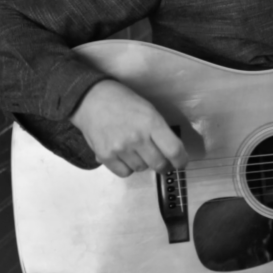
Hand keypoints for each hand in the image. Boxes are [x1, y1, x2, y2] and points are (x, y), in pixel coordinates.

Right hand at [70, 79, 187, 177]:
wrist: (91, 99)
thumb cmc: (123, 101)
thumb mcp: (148, 109)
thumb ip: (160, 130)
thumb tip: (172, 152)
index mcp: (151, 122)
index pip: (173, 150)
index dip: (181, 160)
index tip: (181, 162)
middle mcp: (137, 138)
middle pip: (159, 164)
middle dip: (164, 165)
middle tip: (163, 161)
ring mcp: (120, 148)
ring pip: (142, 168)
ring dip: (144, 163)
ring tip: (138, 150)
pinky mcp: (105, 156)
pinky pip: (125, 173)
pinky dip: (128, 168)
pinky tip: (126, 156)